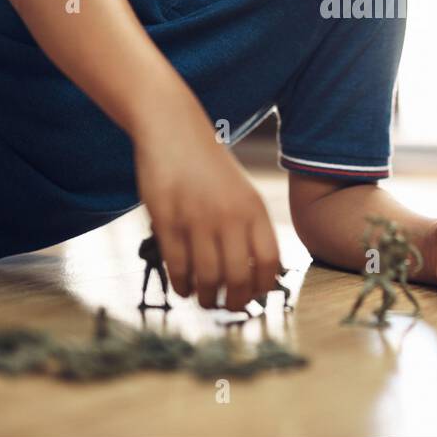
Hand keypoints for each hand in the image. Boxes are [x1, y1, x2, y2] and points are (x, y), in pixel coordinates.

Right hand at [132, 106, 279, 310]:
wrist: (173, 129)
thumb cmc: (208, 165)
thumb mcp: (240, 191)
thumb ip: (249, 226)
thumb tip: (256, 274)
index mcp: (254, 209)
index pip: (269, 262)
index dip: (264, 288)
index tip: (255, 296)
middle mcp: (230, 217)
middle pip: (239, 278)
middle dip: (235, 302)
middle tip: (228, 308)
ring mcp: (197, 220)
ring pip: (207, 279)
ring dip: (207, 298)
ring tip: (205, 300)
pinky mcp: (167, 221)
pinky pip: (177, 267)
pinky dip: (182, 285)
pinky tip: (184, 288)